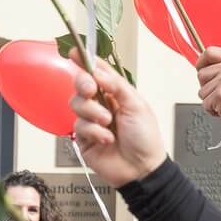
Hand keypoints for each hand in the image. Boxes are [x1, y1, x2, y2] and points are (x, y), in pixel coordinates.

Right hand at [69, 53, 167, 187]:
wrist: (142, 168)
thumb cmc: (145, 138)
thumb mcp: (136, 105)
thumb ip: (116, 85)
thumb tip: (98, 71)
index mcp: (115, 94)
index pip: (97, 73)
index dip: (85, 62)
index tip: (75, 52)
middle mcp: (101, 105)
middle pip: (80, 86)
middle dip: (83, 84)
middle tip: (91, 90)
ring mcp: (90, 122)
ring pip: (76, 105)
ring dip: (92, 113)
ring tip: (108, 123)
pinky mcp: (83, 139)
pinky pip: (79, 127)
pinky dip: (94, 132)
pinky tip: (107, 139)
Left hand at [195, 47, 220, 136]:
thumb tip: (210, 69)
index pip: (210, 52)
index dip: (201, 62)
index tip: (200, 69)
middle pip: (201, 74)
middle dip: (206, 87)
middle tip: (220, 95)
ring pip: (202, 91)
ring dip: (210, 101)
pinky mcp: (219, 95)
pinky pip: (205, 104)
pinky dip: (212, 111)